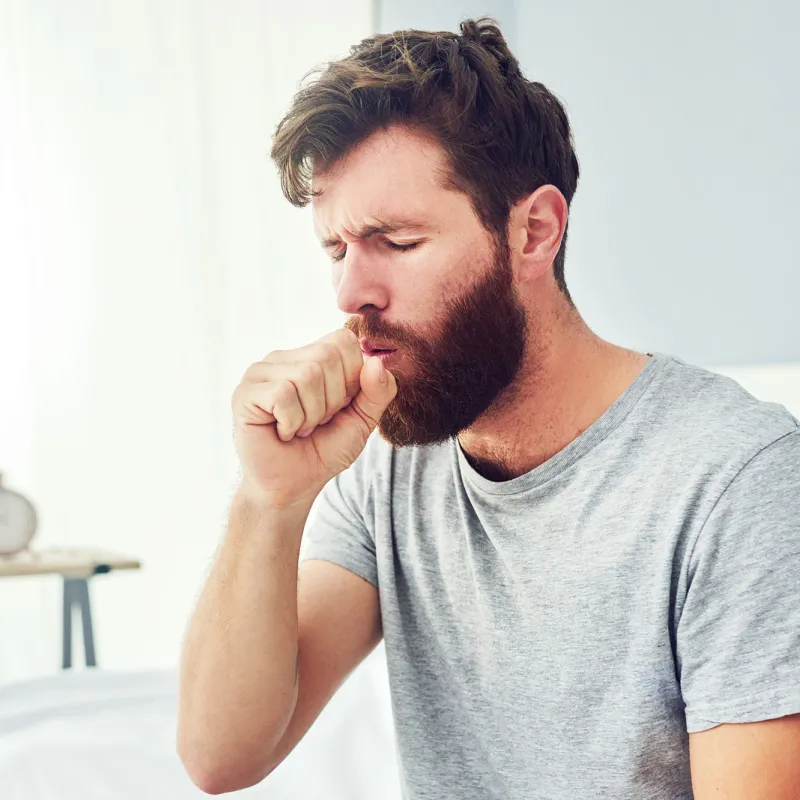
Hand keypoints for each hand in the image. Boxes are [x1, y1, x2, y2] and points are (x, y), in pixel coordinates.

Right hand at [231, 328, 396, 506]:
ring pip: (306, 375)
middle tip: (316, 422)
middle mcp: (283, 357)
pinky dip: (292, 422)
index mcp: (311, 355)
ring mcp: (260, 373)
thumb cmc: (323, 450)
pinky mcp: (244, 393)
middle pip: (327, 357)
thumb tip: (377, 362)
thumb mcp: (362, 420)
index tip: (337, 407)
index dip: (351, 379)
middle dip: (332, 401)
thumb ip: (378, 391)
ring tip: (299, 428)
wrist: (292, 486)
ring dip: (312, 415)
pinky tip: (282, 432)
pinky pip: (282, 394)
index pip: (343, 341)